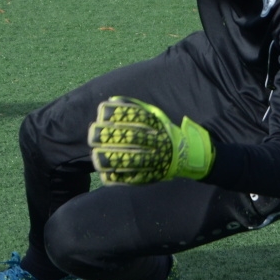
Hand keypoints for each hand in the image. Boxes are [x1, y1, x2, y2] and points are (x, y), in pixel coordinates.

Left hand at [88, 97, 214, 184]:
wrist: (187, 157)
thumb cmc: (164, 133)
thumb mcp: (155, 116)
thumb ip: (134, 108)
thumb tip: (111, 100)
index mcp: (158, 126)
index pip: (136, 116)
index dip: (117, 114)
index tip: (101, 112)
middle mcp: (157, 142)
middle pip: (132, 138)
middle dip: (111, 136)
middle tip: (93, 134)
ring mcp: (155, 161)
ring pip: (132, 160)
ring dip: (112, 158)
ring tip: (96, 156)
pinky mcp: (151, 177)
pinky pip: (133, 179)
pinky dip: (118, 178)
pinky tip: (105, 174)